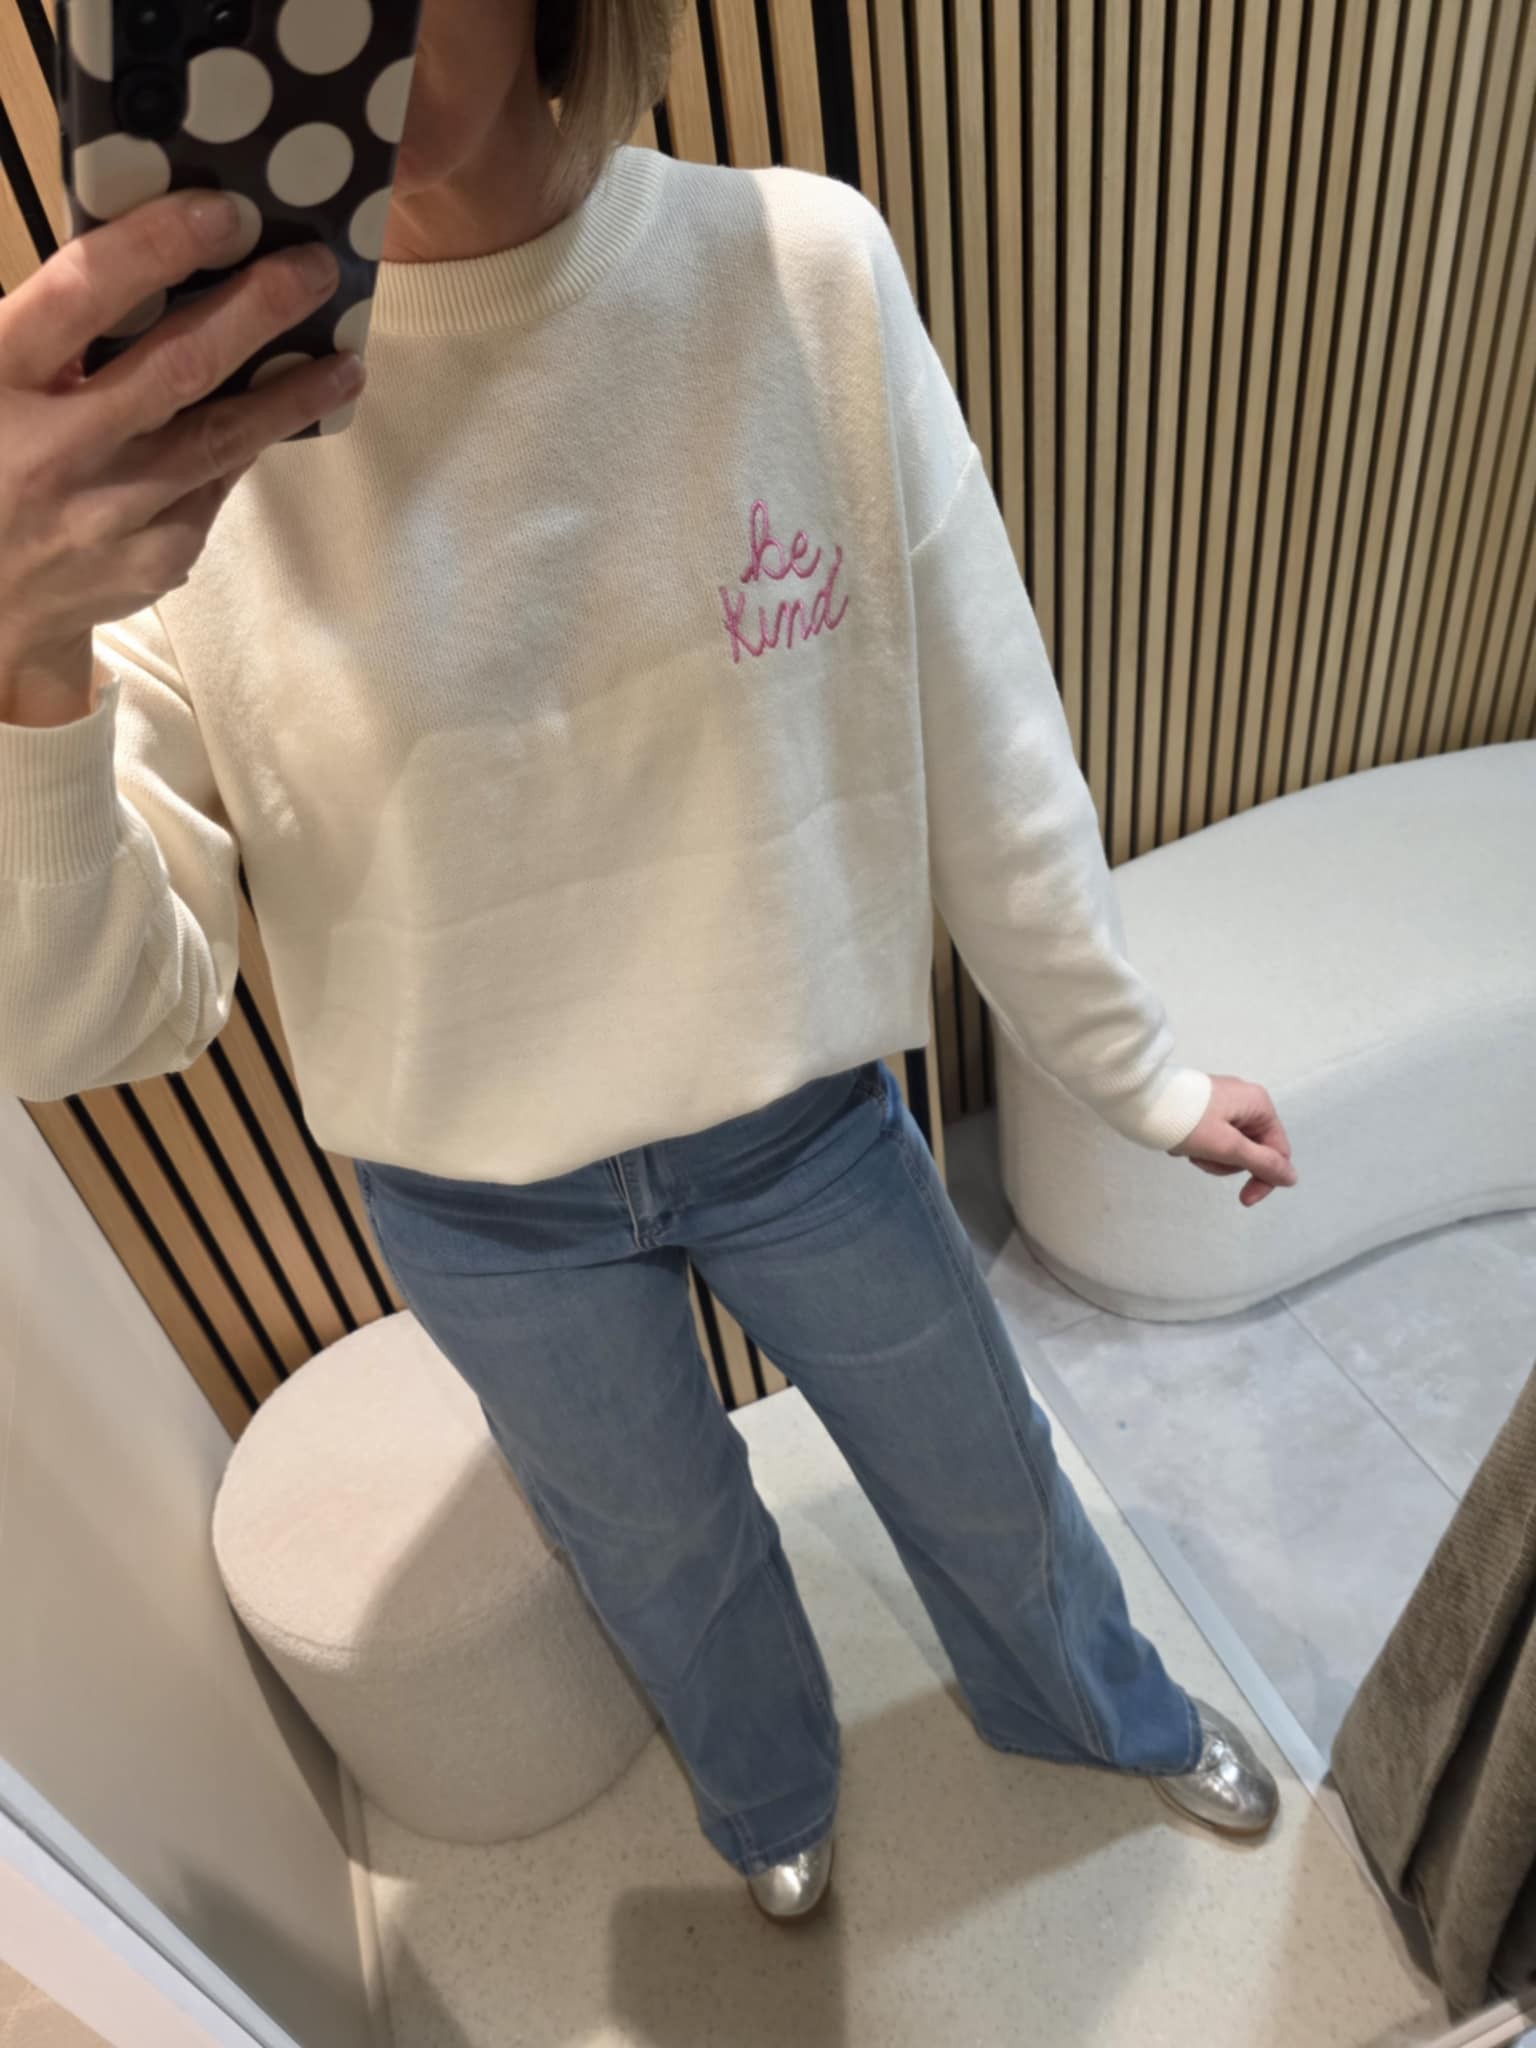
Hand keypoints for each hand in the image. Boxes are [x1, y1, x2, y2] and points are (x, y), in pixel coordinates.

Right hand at [0, 189, 361, 709]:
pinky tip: (282, 419)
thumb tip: (137, 267)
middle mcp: (58, 449)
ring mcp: (111, 513)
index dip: (160, 245)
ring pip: (220, 440)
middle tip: (314, 270)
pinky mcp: (151, 561)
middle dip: (257, 311)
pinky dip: (245, 449)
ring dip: (291, 395)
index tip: (225, 213)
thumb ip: (40, 333)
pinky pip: (213, 490)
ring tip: (344, 363)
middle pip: (179, 367)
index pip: (86, 292)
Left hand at [1170, 1075, 1296, 1207]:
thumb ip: (1262, 1163)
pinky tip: (1179, 1142)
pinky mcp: (1203, 1111)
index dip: (1264, 1179)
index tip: (1244, 1199)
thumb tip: (1291, 1177)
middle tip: (1202, 1157)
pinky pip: (1210, 1139)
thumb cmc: (1187, 1120)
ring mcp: (1223, 1106)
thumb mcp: (1227, 1146)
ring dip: (1208, 1157)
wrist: (1139, 1099)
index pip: (1277, 1152)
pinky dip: (1196, 1147)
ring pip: (1228, 1149)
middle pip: (1251, 1151)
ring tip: (1187, 1147)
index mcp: (1258, 1104)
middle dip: (1225, 1163)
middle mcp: (1245, 1102)